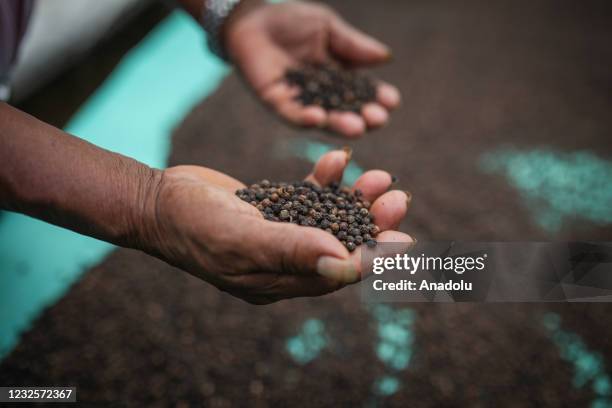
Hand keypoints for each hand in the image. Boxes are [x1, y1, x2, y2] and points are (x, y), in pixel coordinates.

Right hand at [142, 150, 412, 303]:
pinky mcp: (273, 210)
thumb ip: (291, 250)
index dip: (372, 259)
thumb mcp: (240, 237)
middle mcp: (282, 262)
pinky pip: (308, 198)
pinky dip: (325, 181)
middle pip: (340, 246)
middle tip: (399, 198)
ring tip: (379, 177)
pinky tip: (337, 159)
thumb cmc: (191, 223)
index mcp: (277, 282)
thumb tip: (345, 263)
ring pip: (330, 220)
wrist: (156, 200)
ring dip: (356, 200)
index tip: (404, 242)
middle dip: (372, 225)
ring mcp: (278, 235)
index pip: (335, 275)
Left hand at [224, 1, 400, 137]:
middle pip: (347, 113)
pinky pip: (292, 115)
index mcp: (340, 79)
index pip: (363, 93)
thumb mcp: (328, 29)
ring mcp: (300, 102)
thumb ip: (353, 45)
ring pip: (323, 120)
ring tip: (357, 127)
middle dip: (364, 118)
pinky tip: (319, 117)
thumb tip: (385, 57)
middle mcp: (323, 96)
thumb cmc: (292, 21)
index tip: (392, 101)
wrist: (255, 17)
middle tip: (378, 119)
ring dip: (339, 125)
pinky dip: (305, 119)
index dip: (378, 98)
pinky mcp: (277, 102)